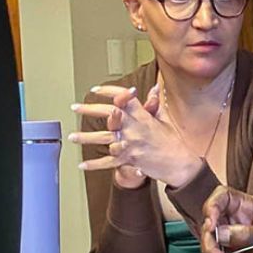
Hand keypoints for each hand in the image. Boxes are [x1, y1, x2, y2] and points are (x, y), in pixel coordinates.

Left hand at [70, 85, 198, 187]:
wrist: (180, 163)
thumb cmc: (173, 141)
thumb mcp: (164, 119)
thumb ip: (154, 104)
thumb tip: (154, 88)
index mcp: (143, 115)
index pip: (123, 98)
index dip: (109, 92)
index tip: (95, 90)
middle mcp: (135, 128)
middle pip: (109, 115)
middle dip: (90, 110)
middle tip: (75, 107)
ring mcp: (132, 144)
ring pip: (104, 139)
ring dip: (86, 138)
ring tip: (72, 136)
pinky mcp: (130, 159)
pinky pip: (109, 162)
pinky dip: (95, 164)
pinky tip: (82, 164)